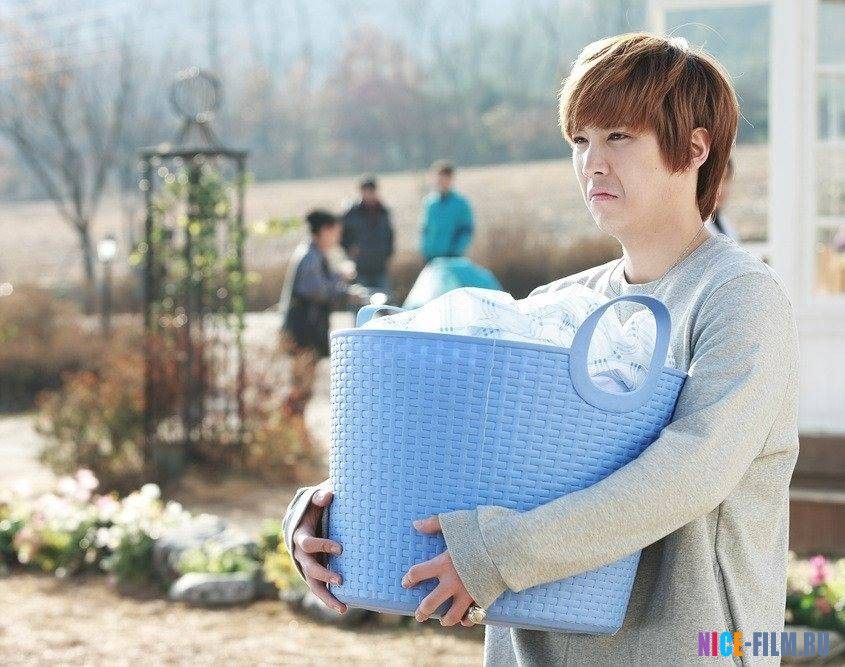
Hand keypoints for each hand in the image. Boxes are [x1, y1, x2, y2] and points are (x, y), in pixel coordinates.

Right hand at [291, 486, 346, 613]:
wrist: (305, 519)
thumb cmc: (314, 509)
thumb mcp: (314, 501)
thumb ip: (320, 497)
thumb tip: (328, 496)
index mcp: (300, 536)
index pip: (308, 544)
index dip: (322, 546)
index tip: (340, 548)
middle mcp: (300, 555)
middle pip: (309, 569)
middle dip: (324, 575)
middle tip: (340, 579)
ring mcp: (307, 566)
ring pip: (313, 586)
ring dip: (326, 597)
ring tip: (343, 608)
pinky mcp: (314, 573)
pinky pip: (319, 589)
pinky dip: (329, 599)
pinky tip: (344, 608)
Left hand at [402, 516, 476, 626]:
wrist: (509, 545)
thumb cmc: (481, 532)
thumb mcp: (456, 523)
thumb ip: (434, 523)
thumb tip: (416, 524)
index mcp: (443, 564)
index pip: (417, 574)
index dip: (409, 579)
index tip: (406, 582)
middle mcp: (452, 582)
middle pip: (430, 603)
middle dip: (422, 612)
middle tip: (419, 615)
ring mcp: (468, 593)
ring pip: (451, 616)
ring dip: (445, 619)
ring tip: (442, 620)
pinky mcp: (483, 599)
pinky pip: (473, 617)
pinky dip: (468, 620)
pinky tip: (464, 619)